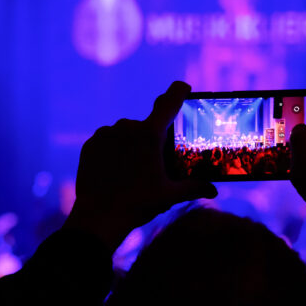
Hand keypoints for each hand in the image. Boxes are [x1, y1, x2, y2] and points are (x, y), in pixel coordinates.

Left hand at [64, 81, 217, 250]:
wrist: (98, 218)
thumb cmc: (137, 204)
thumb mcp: (170, 196)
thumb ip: (194, 188)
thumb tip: (214, 191)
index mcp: (150, 135)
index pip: (169, 102)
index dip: (178, 92)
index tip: (184, 87)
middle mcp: (127, 128)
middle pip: (147, 125)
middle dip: (152, 139)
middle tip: (154, 163)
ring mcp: (106, 134)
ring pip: (126, 133)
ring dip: (132, 145)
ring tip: (133, 171)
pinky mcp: (91, 144)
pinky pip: (108, 141)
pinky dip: (114, 151)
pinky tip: (116, 170)